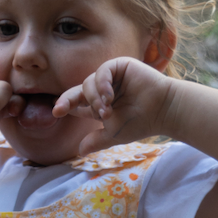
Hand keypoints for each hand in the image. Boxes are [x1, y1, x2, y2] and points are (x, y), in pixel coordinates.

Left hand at [52, 57, 174, 155]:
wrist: (161, 111)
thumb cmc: (140, 122)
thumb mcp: (113, 134)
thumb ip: (96, 140)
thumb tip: (79, 151)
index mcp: (99, 104)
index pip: (77, 103)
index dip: (66, 105)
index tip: (56, 112)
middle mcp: (103, 89)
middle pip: (78, 91)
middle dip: (73, 101)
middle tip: (74, 111)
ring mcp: (111, 77)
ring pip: (89, 82)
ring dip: (95, 99)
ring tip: (108, 111)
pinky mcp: (119, 66)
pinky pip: (101, 71)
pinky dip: (102, 84)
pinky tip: (110, 97)